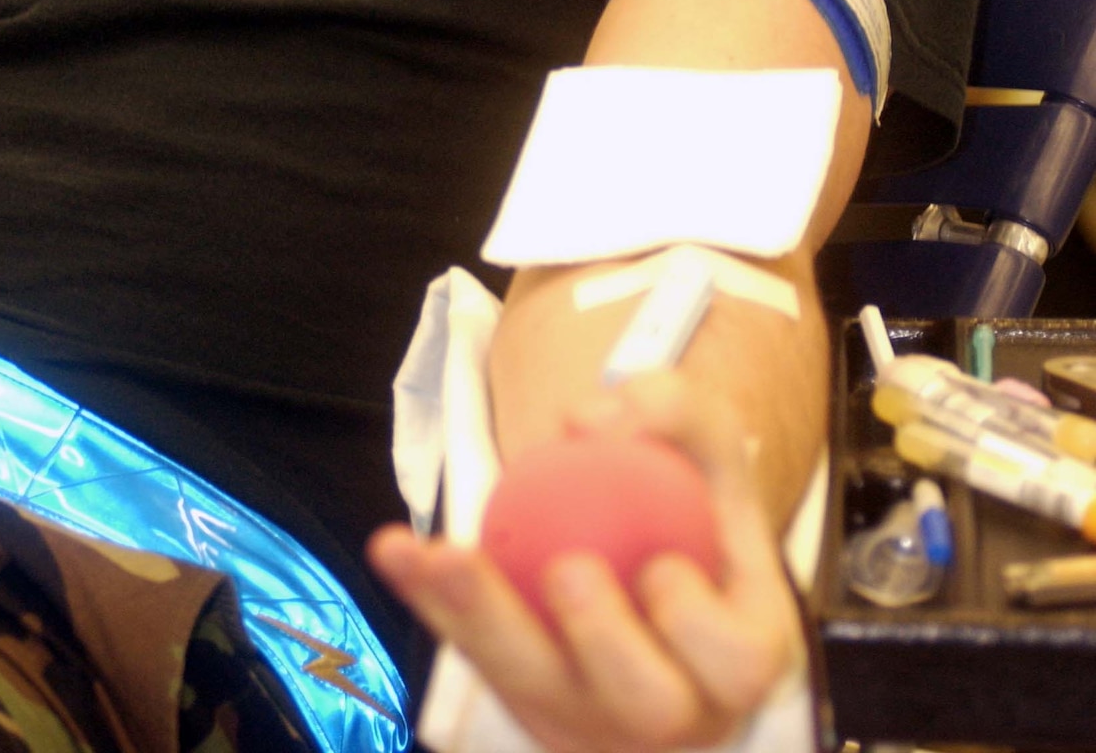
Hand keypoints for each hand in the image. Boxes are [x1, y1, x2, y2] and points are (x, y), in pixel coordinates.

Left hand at [366, 371, 805, 751]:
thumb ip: (672, 410)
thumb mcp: (705, 439)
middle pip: (641, 703)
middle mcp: (672, 711)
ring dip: (484, 621)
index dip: (696, 630)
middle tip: (567, 570)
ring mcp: (592, 720)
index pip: (733, 663)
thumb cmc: (688, 492)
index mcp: (736, 657)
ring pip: (537, 690)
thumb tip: (591, 420)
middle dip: (602, 644)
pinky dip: (429, 600)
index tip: (661, 568)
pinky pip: (471, 654)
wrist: (643, 536)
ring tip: (443, 554)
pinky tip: (392, 548)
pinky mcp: (524, 705)